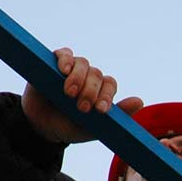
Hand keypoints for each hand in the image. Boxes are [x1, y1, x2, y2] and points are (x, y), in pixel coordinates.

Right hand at [21, 47, 144, 144]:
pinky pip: (63, 54)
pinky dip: (65, 59)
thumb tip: (140, 101)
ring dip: (79, 78)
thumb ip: (118, 115)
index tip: (100, 110)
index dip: (107, 95)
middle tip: (82, 107)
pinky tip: (63, 70)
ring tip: (70, 93)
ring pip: (82, 64)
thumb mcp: (95, 127)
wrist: (41, 127)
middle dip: (91, 91)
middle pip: (96, 74)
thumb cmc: (71, 127)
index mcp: (100, 91)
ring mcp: (70, 70)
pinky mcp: (51, 64)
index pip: (110, 84)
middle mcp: (88, 78)